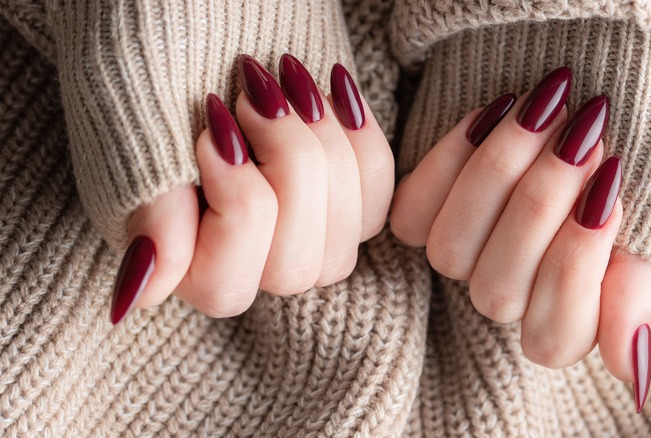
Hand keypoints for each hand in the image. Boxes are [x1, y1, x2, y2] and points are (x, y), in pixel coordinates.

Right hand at [111, 55, 392, 322]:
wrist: (196, 14)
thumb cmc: (154, 63)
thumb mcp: (138, 124)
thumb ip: (145, 206)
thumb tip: (138, 293)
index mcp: (174, 259)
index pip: (223, 284)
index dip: (235, 202)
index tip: (214, 123)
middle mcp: (240, 261)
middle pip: (294, 267)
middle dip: (289, 165)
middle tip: (255, 93)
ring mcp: (295, 235)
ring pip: (344, 235)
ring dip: (324, 146)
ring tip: (287, 78)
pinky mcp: (337, 201)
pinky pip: (376, 197)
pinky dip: (359, 138)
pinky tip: (331, 85)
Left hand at [390, 68, 650, 412]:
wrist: (602, 76)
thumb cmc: (637, 155)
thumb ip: (636, 289)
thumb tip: (633, 375)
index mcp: (567, 312)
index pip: (555, 336)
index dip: (578, 268)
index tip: (612, 195)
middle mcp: (508, 292)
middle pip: (498, 292)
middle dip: (542, 206)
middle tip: (583, 135)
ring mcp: (464, 255)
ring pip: (451, 254)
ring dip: (497, 177)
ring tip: (546, 110)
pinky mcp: (423, 212)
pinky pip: (413, 212)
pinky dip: (452, 158)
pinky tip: (496, 109)